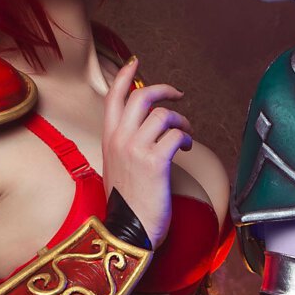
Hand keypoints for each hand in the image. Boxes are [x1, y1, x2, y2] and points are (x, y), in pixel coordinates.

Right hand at [100, 57, 190, 245]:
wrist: (128, 231)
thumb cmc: (126, 203)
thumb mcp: (115, 167)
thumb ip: (123, 145)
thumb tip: (143, 129)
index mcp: (107, 139)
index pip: (114, 98)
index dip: (125, 76)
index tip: (135, 62)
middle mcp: (119, 140)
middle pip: (141, 98)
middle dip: (163, 91)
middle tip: (178, 95)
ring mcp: (136, 149)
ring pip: (162, 115)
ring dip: (180, 121)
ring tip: (185, 133)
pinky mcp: (155, 162)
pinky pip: (175, 135)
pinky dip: (186, 137)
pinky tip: (187, 147)